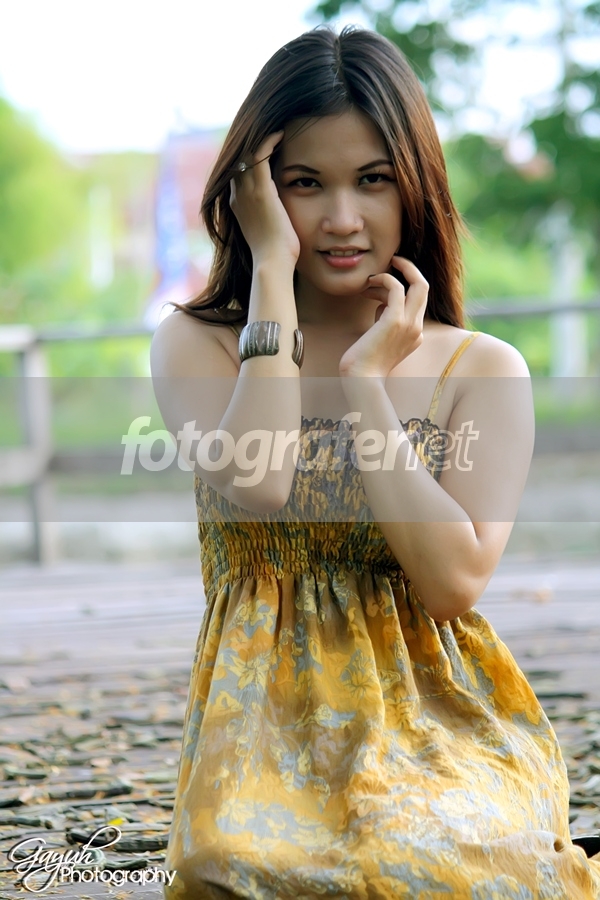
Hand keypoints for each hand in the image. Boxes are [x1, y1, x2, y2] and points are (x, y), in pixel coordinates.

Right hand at [229, 131, 299, 268]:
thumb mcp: (269, 229)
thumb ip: (270, 215)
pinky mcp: (260, 190)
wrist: (272, 263)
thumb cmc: (276, 253)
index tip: (265, 144)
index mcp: (236, 204)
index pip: (238, 170)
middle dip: (252, 141)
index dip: (249, 155)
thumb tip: (280, 213)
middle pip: (239, 157)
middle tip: (269, 127)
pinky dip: (269, 141)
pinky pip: (259, 156)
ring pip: (247, 152)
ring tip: (276, 125)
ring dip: (261, 136)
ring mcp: (246, 192)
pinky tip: (282, 133)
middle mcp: (236, 195)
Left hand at [339, 256, 428, 377]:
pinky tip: (368, 284)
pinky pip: (396, 288)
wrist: (361, 381)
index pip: (416, 302)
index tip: (378, 287)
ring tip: (371, 278)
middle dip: (410, 270)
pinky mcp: (395, 320)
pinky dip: (384, 279)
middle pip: (425, 288)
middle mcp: (417, 329)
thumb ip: (383, 321)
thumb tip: (379, 303)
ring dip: (395, 273)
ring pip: (418, 284)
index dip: (397, 290)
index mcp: (415, 335)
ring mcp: (409, 325)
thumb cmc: (363, 364)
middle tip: (392, 261)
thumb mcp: (378, 339)